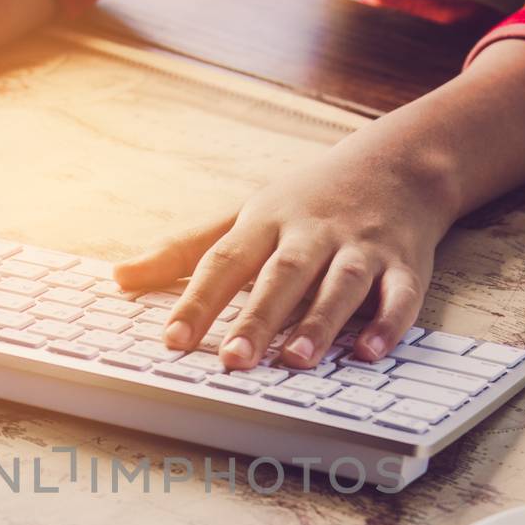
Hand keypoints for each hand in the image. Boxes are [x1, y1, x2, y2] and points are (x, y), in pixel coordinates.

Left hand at [114, 117, 459, 369]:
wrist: (399, 163)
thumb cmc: (307, 199)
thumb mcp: (242, 214)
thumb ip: (183, 250)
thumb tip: (119, 278)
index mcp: (266, 221)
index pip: (224, 261)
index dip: (197, 301)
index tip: (172, 341)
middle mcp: (312, 233)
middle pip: (282, 275)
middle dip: (258, 318)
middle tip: (234, 360)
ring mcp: (361, 247)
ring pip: (341, 284)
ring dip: (320, 322)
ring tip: (296, 359)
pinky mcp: (405, 264)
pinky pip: (399, 295)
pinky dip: (387, 323)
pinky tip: (369, 352)